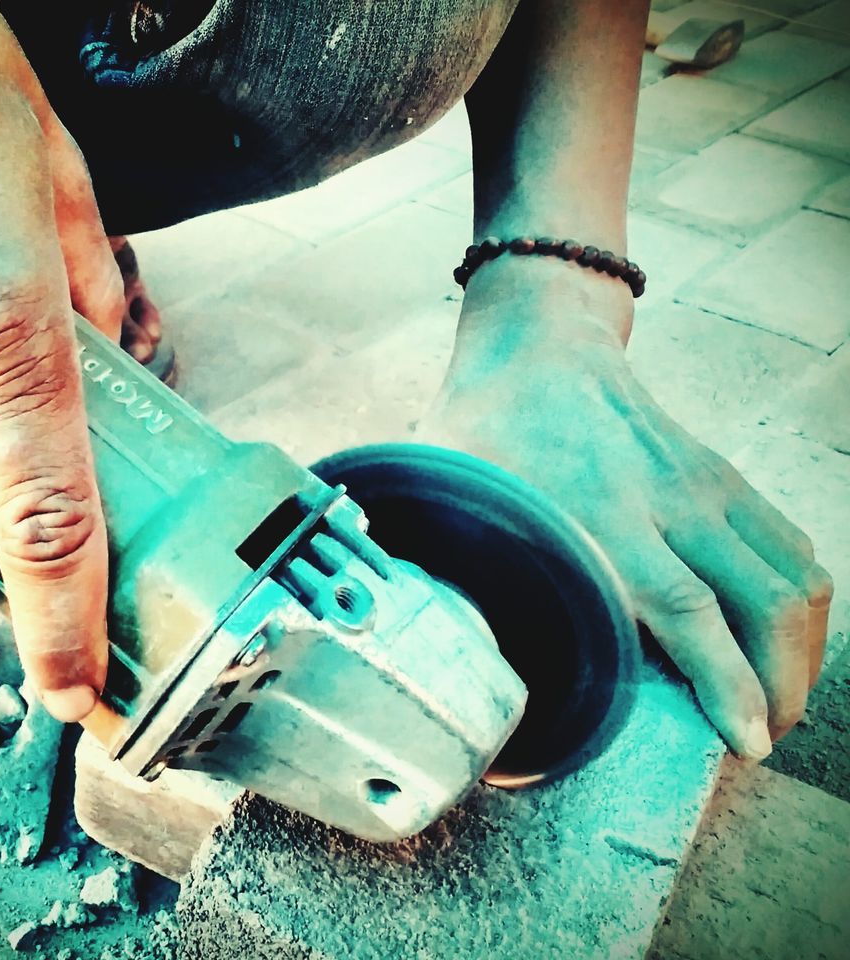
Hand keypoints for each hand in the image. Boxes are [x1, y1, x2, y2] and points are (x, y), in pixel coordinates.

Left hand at [431, 268, 832, 758]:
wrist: (539, 346)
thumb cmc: (484, 434)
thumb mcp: (453, 499)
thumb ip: (454, 572)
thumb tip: (448, 661)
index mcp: (596, 510)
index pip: (685, 606)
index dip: (725, 681)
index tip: (747, 741)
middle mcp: (669, 498)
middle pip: (764, 601)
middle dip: (779, 686)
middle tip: (759, 743)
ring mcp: (707, 483)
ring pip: (796, 578)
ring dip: (801, 652)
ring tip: (775, 705)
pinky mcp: (725, 476)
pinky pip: (792, 547)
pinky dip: (801, 604)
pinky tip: (780, 644)